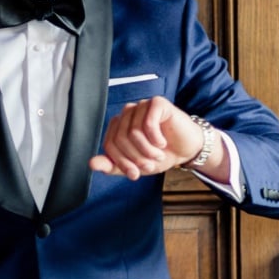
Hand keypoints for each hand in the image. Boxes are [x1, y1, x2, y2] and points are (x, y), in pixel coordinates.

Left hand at [89, 96, 218, 179]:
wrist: (186, 149)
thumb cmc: (160, 154)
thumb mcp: (135, 165)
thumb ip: (113, 165)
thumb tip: (91, 163)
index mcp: (118, 126)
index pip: (109, 144)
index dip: (121, 162)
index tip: (135, 175)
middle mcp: (127, 113)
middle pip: (120, 138)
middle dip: (135, 158)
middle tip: (150, 165)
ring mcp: (141, 106)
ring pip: (133, 132)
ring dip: (147, 150)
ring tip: (158, 155)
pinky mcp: (157, 103)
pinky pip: (148, 122)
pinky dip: (155, 138)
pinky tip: (163, 142)